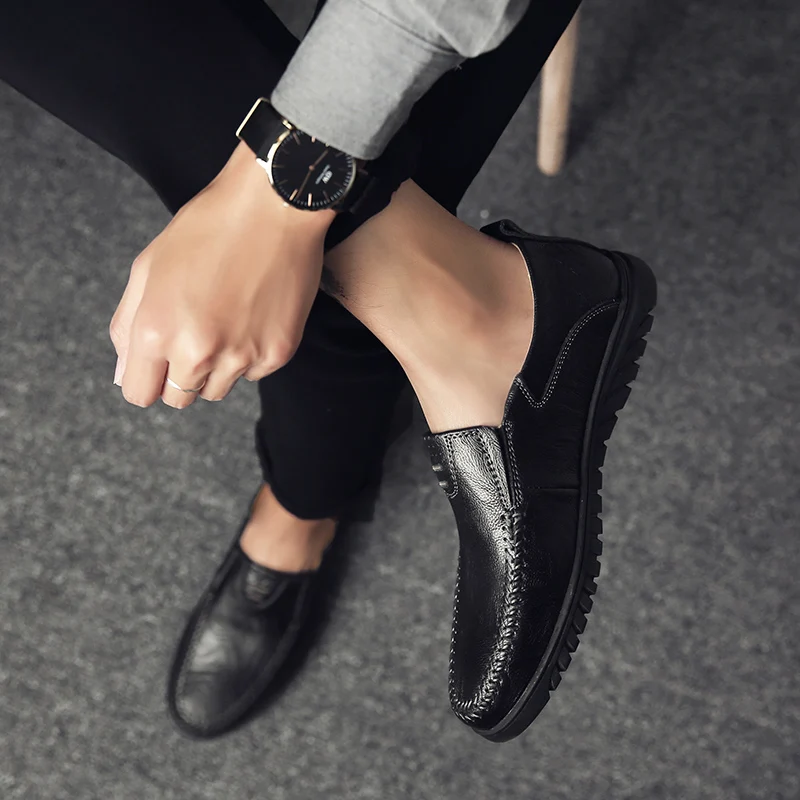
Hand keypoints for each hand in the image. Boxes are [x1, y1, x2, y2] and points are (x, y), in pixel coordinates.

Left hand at [109, 141, 335, 408]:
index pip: (140, 393)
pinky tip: (253, 314)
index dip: (146, 379)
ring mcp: (242, 356)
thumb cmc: (208, 228)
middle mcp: (198, 352)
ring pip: (218, 389)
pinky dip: (251, 353)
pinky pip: (254, 372)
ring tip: (226, 319)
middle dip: (180, 374)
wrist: (273, 208)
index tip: (158, 365)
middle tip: (195, 334)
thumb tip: (124, 374)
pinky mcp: (277, 353)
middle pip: (180, 398)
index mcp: (157, 331)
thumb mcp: (148, 267)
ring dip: (217, 366)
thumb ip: (127, 326)